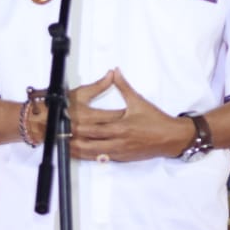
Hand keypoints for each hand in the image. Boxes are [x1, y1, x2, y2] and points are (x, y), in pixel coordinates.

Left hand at [67, 68, 193, 161]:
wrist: (171, 138)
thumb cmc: (156, 120)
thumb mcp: (138, 101)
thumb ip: (123, 86)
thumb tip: (114, 71)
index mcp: (120, 126)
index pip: (93, 128)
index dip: (77, 127)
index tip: (64, 123)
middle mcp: (118, 141)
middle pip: (89, 143)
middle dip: (73, 141)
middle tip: (58, 138)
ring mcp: (120, 152)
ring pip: (94, 154)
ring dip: (79, 151)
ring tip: (64, 147)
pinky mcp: (123, 158)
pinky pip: (102, 159)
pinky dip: (90, 157)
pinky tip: (81, 155)